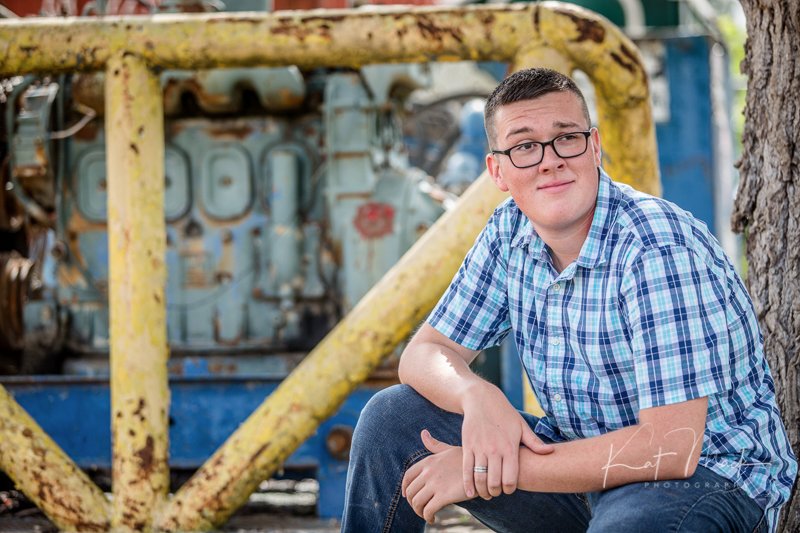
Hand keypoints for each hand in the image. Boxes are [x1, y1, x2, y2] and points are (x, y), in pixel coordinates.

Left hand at [401, 430, 469, 523]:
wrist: (483, 469)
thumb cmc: (467, 459)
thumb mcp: (448, 449)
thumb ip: (434, 444)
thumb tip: (423, 433)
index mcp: (428, 461)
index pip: (407, 476)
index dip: (405, 488)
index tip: (408, 496)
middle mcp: (428, 472)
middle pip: (410, 492)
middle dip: (412, 503)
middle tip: (420, 508)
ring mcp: (435, 484)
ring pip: (417, 502)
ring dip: (419, 512)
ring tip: (426, 515)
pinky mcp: (444, 496)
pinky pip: (428, 510)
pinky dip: (427, 517)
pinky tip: (433, 518)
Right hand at [461, 384, 553, 499]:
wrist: (480, 399)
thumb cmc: (504, 413)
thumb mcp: (521, 425)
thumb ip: (534, 442)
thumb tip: (551, 452)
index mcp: (510, 447)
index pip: (510, 478)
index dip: (510, 489)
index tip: (509, 489)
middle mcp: (494, 450)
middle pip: (494, 482)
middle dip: (496, 492)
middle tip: (497, 492)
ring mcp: (479, 449)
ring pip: (480, 478)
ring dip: (483, 491)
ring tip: (486, 493)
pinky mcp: (467, 446)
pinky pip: (466, 470)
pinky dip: (468, 484)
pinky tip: (471, 493)